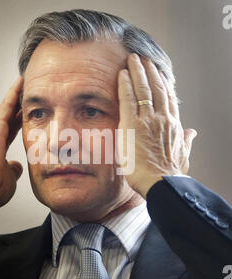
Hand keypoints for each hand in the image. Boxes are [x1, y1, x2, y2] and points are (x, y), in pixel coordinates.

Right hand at [0, 77, 23, 220]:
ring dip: (16, 96)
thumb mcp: (9, 177)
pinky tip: (20, 83)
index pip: (12, 129)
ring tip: (24, 83)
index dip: (20, 120)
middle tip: (28, 94)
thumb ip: (13, 169)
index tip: (27, 113)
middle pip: (10, 117)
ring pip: (7, 108)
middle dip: (18, 106)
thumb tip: (17, 166)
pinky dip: (13, 94)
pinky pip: (6, 106)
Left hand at [117, 53, 196, 197]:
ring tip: (133, 59)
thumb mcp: (183, 156)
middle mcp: (162, 118)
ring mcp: (147, 120)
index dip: (163, 83)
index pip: (168, 99)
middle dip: (150, 72)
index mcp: (173, 125)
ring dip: (138, 72)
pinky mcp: (132, 125)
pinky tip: (122, 74)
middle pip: (157, 88)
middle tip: (144, 58)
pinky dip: (125, 85)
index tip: (158, 73)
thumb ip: (186, 142)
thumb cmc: (169, 174)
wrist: (160, 183)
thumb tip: (192, 132)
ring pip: (143, 89)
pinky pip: (128, 99)